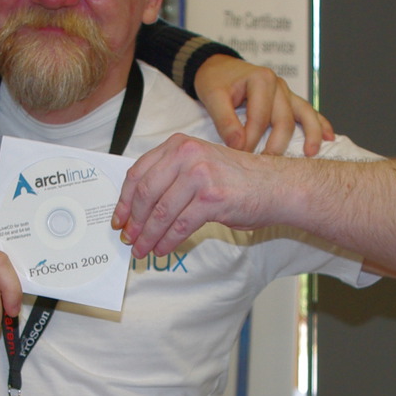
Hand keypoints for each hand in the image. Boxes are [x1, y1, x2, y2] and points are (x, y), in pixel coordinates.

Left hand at [114, 134, 281, 258]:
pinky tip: (162, 249)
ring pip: (161, 212)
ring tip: (142, 250)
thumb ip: (172, 177)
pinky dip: (167, 242)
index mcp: (179, 145)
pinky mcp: (211, 197)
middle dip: (134, 221)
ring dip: (148, 236)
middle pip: (146, 193)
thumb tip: (140, 209)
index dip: (124, 200)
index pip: (139, 172)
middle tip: (129, 239)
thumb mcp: (200, 165)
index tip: (119, 219)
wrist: (276, 186)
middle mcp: (186, 154)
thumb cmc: (239, 180)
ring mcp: (199, 175)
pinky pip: (179, 225)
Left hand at [192, 56, 333, 155]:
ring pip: (304, 114)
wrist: (219, 68)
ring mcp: (286, 92)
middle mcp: (278, 85)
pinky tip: (329, 137)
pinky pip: (308, 112)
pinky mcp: (289, 100)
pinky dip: (319, 124)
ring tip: (310, 154)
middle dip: (276, 146)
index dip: (250, 140)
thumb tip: (238, 145)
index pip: (260, 118)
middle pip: (284, 120)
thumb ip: (224, 121)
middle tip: (266, 167)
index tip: (239, 157)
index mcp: (261, 80)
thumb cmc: (216, 81)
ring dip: (310, 134)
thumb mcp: (212, 97)